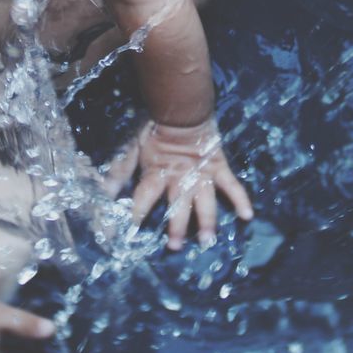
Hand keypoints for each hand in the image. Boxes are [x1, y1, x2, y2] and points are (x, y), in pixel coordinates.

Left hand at [106, 116, 254, 249]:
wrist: (181, 104)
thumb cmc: (154, 126)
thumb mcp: (132, 146)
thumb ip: (120, 169)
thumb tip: (104, 191)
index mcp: (157, 173)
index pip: (144, 199)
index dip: (137, 215)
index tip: (131, 235)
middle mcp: (180, 178)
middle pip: (178, 207)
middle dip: (176, 227)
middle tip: (175, 247)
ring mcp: (202, 174)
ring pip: (205, 202)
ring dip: (206, 222)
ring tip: (208, 241)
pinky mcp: (218, 166)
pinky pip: (232, 185)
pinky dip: (241, 199)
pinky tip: (248, 216)